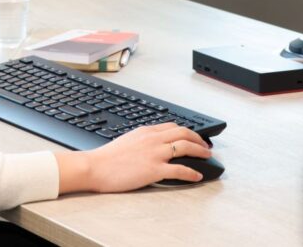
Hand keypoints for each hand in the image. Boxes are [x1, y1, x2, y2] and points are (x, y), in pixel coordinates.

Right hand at [55, 123, 211, 192]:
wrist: (95, 167)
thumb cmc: (107, 158)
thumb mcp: (127, 141)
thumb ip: (142, 140)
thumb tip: (153, 144)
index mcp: (145, 131)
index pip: (172, 126)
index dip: (187, 132)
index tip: (194, 137)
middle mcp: (152, 139)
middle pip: (183, 133)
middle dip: (199, 139)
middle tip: (206, 146)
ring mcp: (154, 154)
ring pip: (185, 147)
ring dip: (200, 152)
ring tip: (207, 157)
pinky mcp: (154, 170)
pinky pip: (180, 169)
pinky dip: (192, 173)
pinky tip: (197, 176)